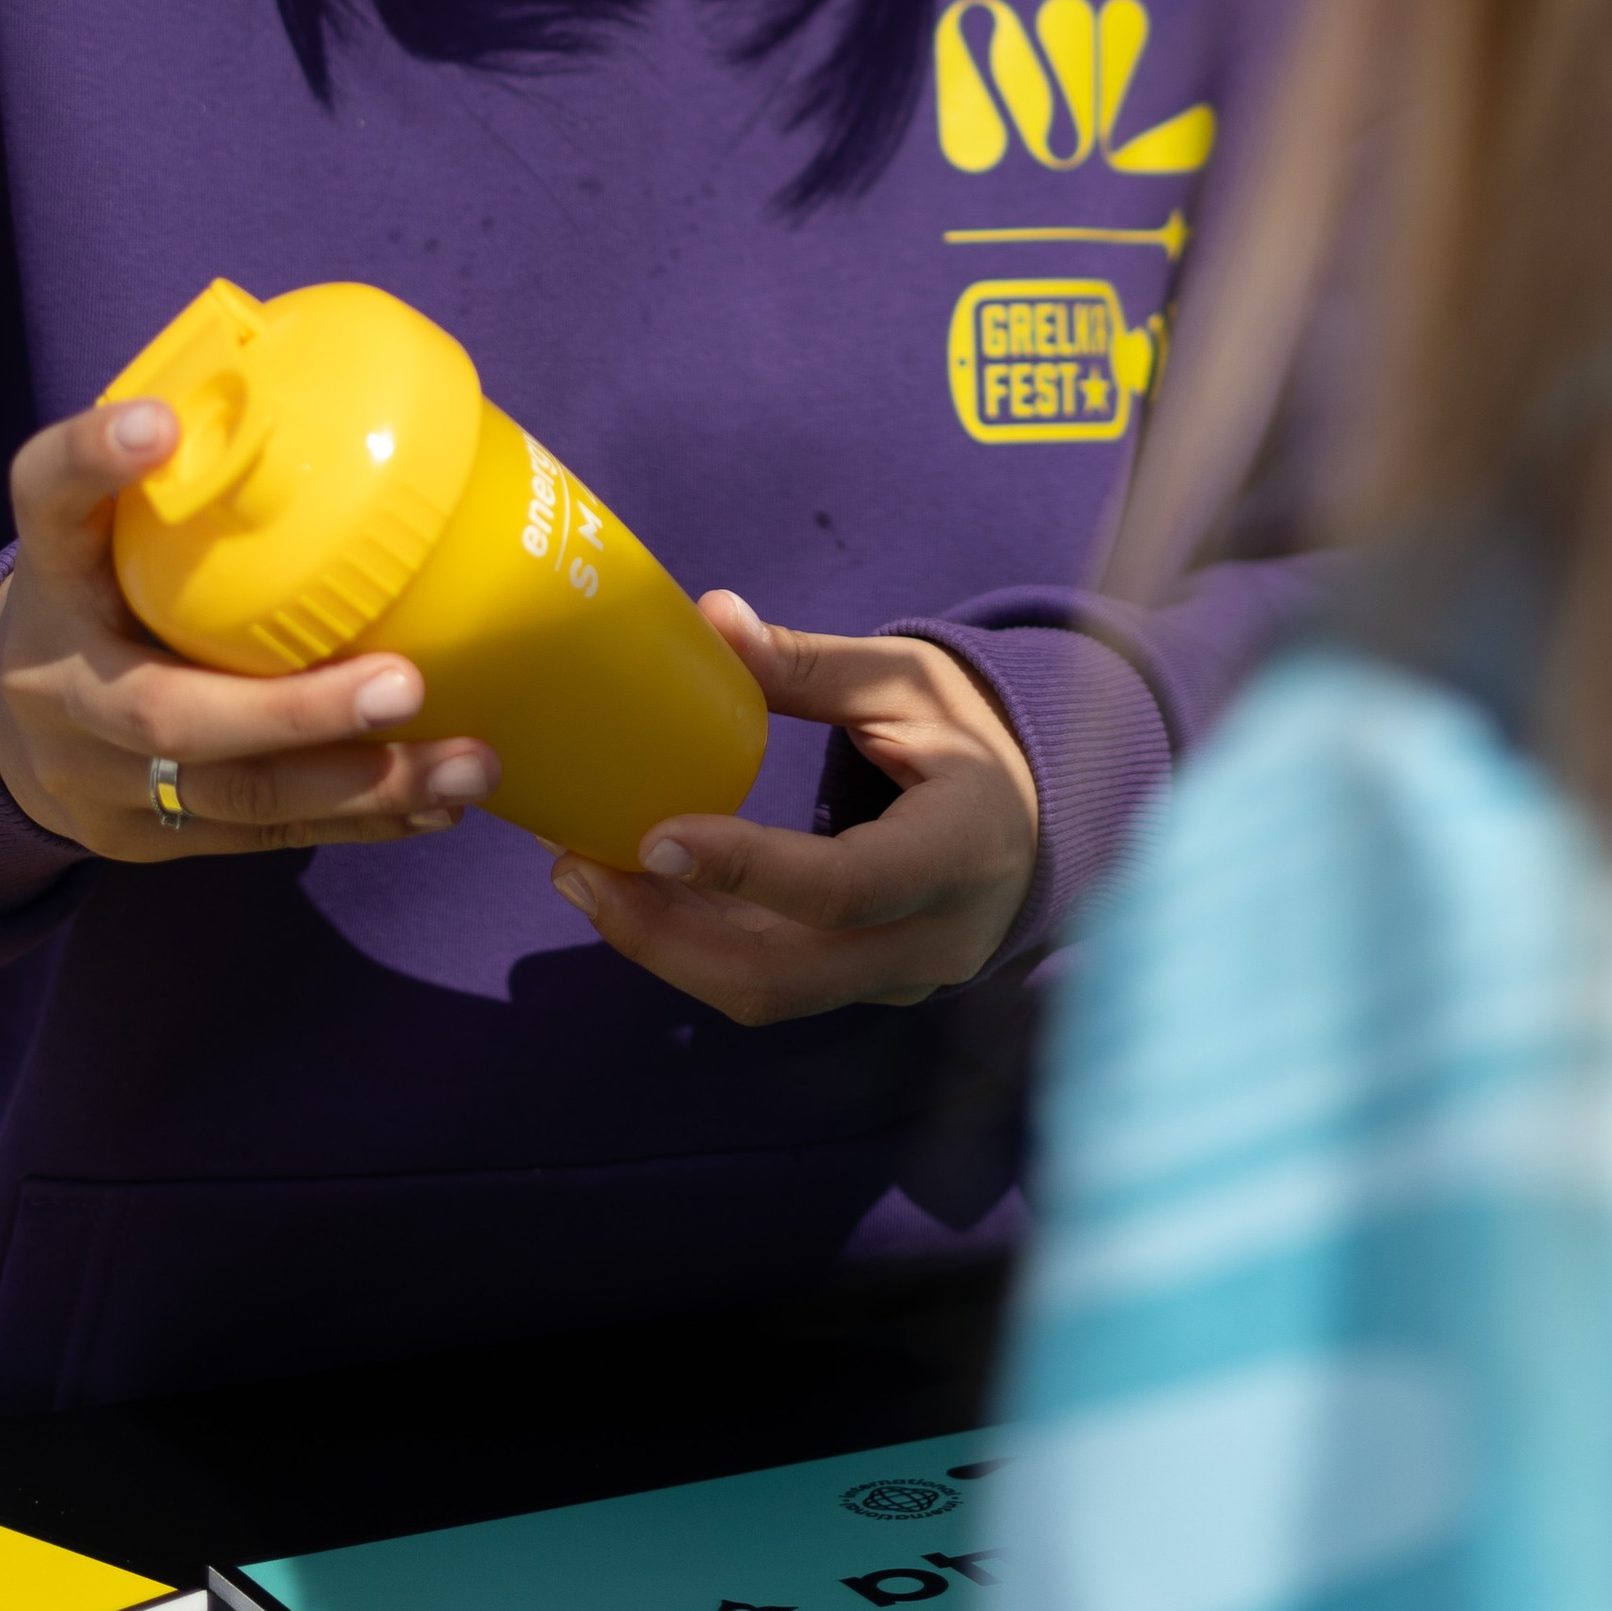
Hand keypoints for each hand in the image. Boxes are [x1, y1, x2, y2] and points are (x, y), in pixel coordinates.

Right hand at [0, 396, 499, 859]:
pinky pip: (257, 836)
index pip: (46, 502)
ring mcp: (97, 776)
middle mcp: (61, 680)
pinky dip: (357, 817)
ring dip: (361, 785)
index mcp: (52, 572)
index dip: (92, 462)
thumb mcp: (116, 522)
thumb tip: (355, 392)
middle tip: (405, 684)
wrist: (0, 714)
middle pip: (165, 713)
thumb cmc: (108, 584)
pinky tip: (438, 804)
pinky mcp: (140, 836)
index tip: (157, 424)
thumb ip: (197, 472)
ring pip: (230, 798)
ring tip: (468, 767)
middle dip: (294, 711)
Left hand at [547, 596, 1039, 1023]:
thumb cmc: (968, 735)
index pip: (846, 886)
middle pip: (785, 972)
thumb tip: (709, 616)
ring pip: (768, 994)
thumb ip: (810, 662)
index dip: (746, 871)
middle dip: (667, 935)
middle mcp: (934, 937)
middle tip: (578, 870)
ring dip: (665, 948)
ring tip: (584, 880)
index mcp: (959, 849)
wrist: (1033, 821)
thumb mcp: (907, 681)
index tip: (652, 840)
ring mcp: (901, 979)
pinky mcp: (866, 990)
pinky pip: (774, 986)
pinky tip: (637, 897)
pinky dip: (696, 949)